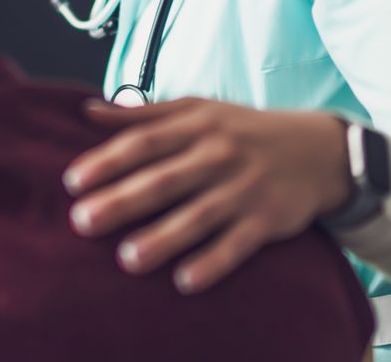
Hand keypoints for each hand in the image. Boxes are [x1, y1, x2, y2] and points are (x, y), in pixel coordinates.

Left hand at [63, 97, 351, 293]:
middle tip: (82, 221)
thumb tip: (86, 110)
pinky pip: (237, 245)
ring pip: (197, 216)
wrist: (317, 149)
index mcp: (195, 125)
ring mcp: (243, 188)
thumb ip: (142, 114)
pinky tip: (184, 281)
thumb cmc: (241, 129)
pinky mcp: (267, 220)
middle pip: (163, 180)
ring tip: (126, 259)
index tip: (73, 180)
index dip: (107, 160)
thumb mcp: (196, 110)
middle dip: (122, 201)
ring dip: (162, 238)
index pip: (144, 141)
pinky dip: (213, 263)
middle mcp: (217, 155)